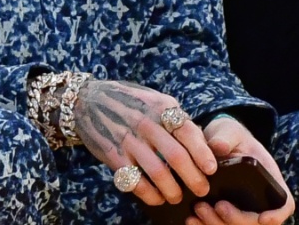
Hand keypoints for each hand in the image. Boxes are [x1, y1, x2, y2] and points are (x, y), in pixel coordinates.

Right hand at [73, 80, 217, 205]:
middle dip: (194, 179)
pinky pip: (135, 181)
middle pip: (177, 157)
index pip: (188, 132)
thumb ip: (176, 120)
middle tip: (202, 190)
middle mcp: (145, 123)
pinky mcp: (113, 155)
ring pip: (158, 173)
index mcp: (160, 107)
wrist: (86, 100)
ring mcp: (128, 140)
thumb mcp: (155, 100)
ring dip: (173, 191)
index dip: (203, 154)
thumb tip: (204, 146)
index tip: (212, 169)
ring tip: (178, 197)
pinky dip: (149, 194)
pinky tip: (156, 198)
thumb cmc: (129, 102)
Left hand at [185, 118, 294, 224]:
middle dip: (237, 219)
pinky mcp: (221, 212)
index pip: (284, 203)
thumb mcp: (228, 130)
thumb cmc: (228, 136)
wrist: (213, 142)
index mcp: (268, 179)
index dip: (277, 215)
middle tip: (217, 206)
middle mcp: (258, 199)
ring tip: (197, 210)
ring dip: (217, 224)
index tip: (263, 219)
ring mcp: (240, 207)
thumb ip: (225, 136)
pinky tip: (190, 220)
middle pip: (257, 222)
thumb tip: (218, 147)